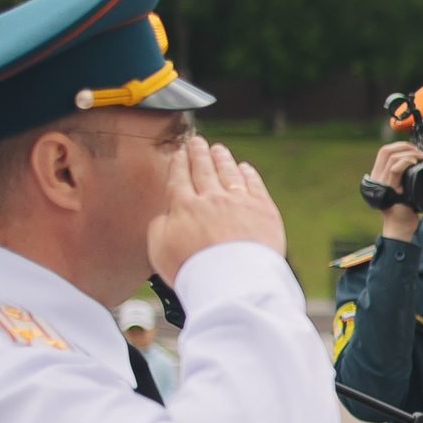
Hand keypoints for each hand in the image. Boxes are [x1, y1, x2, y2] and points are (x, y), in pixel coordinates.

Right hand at [151, 138, 286, 286]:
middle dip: (199, 153)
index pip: (180, 179)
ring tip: (218, 149)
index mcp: (184, 207)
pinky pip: (254, 185)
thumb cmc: (194, 270)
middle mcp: (211, 199)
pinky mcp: (263, 210)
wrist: (233, 281)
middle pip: (204, 170)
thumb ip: (159, 226)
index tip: (179, 153)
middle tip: (197, 141)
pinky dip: (248, 174)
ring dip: (222, 158)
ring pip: (229, 172)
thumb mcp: (159, 250)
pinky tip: (245, 168)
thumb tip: (167, 213)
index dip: (179, 164)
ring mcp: (239, 202)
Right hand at [366, 141, 422, 242]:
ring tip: (421, 157)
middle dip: (404, 146)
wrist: (400, 228)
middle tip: (419, 152)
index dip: (399, 146)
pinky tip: (415, 162)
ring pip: (391, 157)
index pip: (384, 152)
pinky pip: (395, 169)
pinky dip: (406, 162)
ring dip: (409, 153)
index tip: (413, 148)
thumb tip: (417, 163)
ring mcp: (381, 183)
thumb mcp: (404, 189)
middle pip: (386, 151)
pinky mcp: (389, 189)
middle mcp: (377, 178)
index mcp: (378, 176)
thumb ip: (405, 177)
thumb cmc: (404, 210)